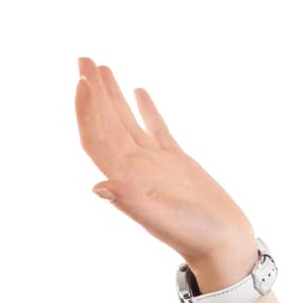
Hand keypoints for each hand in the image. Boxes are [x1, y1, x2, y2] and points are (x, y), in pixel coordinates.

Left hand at [75, 56, 255, 268]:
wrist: (222, 245)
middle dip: (94, 91)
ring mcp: (154, 163)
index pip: (97, 138)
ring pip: (127, 121)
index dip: (86, 111)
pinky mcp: (176, 161)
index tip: (80, 82)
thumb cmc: (194, 237)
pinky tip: (138, 91)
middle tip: (83, 58)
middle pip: (106, 122)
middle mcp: (134, 168)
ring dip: (112, 95)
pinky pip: (156, 128)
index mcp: (126, 179)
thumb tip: (98, 188)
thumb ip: (130, 203)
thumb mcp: (162, 220)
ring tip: (102, 67)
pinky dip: (146, 109)